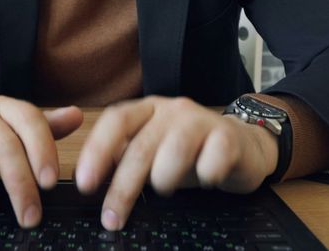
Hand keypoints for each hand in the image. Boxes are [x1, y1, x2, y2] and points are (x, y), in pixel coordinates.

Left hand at [75, 96, 277, 230]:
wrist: (243, 146)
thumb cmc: (192, 152)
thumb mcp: (154, 152)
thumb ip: (124, 158)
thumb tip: (90, 179)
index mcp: (148, 110)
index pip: (116, 121)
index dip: (97, 150)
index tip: (84, 183)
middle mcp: (172, 110)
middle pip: (141, 145)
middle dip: (123, 186)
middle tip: (111, 217)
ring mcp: (202, 121)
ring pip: (174, 151)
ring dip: (165, 179)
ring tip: (167, 189)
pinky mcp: (228, 137)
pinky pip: (212, 161)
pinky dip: (205, 177)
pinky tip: (206, 180)